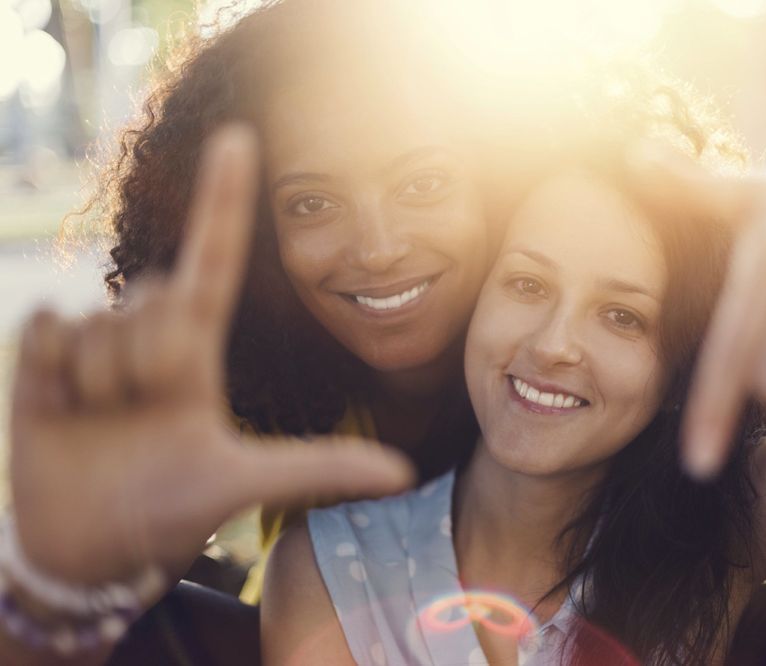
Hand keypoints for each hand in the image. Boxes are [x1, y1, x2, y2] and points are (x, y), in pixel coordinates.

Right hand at [9, 126, 413, 585]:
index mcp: (197, 349)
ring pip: (98, 321)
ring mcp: (93, 343)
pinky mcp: (40, 354)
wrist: (88, 547)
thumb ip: (321, 469)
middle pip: (152, 302)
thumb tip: (405, 472)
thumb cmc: (173, 511)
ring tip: (103, 418)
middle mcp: (148, 333)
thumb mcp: (246, 484)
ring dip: (100, 382)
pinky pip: (49, 325)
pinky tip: (62, 405)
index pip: (215, 260)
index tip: (239, 136)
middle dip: (147, 363)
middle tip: (141, 413)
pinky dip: (52, 371)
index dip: (225, 199)